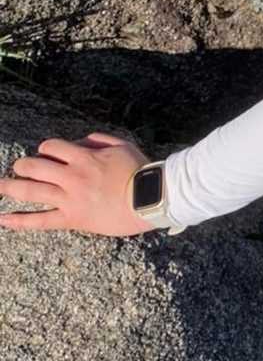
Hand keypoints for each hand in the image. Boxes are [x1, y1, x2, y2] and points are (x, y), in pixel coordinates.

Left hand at [0, 133, 155, 235]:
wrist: (151, 199)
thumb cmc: (140, 171)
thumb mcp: (122, 145)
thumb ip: (98, 139)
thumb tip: (79, 142)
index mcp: (83, 157)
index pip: (50, 148)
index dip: (45, 149)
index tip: (47, 154)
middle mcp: (71, 176)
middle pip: (33, 167)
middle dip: (22, 166)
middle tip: (20, 168)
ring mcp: (69, 199)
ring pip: (30, 191)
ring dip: (9, 187)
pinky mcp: (73, 219)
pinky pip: (40, 220)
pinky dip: (18, 221)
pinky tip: (2, 219)